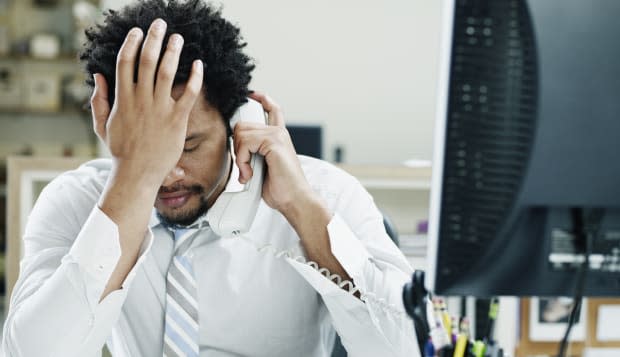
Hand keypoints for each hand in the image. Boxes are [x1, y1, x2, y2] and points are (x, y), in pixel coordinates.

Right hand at [90, 19, 202, 185]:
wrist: (137, 174)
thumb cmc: (120, 151)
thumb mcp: (102, 125)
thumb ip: (99, 99)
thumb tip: (98, 75)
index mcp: (122, 99)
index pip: (125, 62)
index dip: (131, 43)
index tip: (137, 31)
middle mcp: (140, 100)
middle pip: (146, 60)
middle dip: (153, 39)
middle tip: (160, 24)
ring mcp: (159, 109)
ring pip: (167, 72)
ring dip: (173, 51)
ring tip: (178, 38)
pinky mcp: (176, 120)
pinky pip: (188, 93)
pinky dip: (194, 77)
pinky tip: (199, 64)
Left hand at [233, 92, 314, 213]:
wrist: (295, 200)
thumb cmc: (282, 189)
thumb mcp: (263, 168)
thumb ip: (254, 154)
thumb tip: (238, 150)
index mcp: (279, 138)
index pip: (272, 110)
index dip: (262, 99)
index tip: (252, 94)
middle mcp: (279, 133)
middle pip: (243, 125)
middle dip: (237, 147)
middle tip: (244, 167)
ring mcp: (277, 135)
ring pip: (241, 133)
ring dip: (239, 157)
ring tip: (248, 173)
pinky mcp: (274, 141)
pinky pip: (245, 143)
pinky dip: (242, 161)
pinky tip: (249, 174)